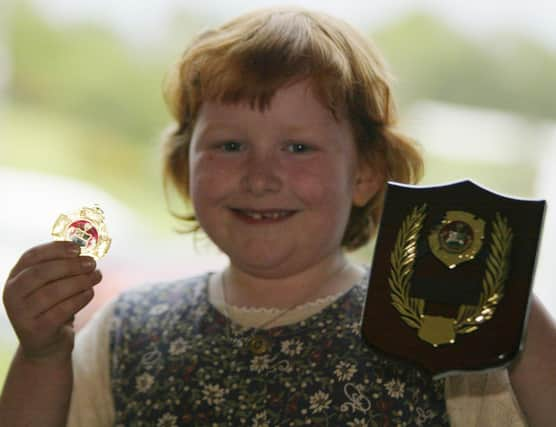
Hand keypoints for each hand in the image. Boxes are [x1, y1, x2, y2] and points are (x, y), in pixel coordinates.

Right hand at [2, 241, 101, 361]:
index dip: (55, 249)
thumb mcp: (53, 284)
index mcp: (15, 277)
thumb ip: (63, 267)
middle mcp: (12, 295)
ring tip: (97, 276)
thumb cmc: (53, 306)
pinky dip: (78, 299)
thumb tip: (85, 252)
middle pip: (41, 273)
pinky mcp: (35, 330)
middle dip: (70, 266)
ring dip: (79, 281)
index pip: (31, 256)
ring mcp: (21, 314)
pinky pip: (59, 311)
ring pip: (51, 292)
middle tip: (92, 263)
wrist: (46, 345)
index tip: (78, 248)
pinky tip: (90, 293)